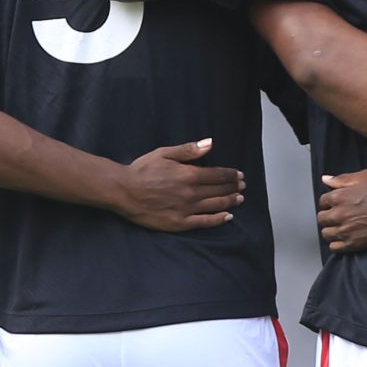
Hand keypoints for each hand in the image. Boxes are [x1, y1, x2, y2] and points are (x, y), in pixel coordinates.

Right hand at [110, 139, 246, 231]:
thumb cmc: (142, 170)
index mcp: (188, 174)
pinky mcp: (179, 223)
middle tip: (243, 186)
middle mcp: (191, 193)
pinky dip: (218, 219)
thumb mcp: (164, 153)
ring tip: (240, 199)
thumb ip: (189, 150)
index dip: (230, 175)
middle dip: (233, 187)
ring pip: (215, 205)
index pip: (217, 174)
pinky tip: (228, 217)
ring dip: (230, 201)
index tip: (239, 175)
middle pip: (219, 190)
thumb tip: (210, 143)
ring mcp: (186, 209)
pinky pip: (204, 222)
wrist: (123, 191)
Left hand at [316, 170, 366, 251]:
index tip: (338, 203)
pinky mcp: (354, 244)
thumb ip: (342, 179)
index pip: (323, 201)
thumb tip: (325, 179)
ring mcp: (346, 230)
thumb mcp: (366, 176)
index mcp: (339, 196)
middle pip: (321, 218)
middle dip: (329, 216)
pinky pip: (334, 247)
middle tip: (340, 215)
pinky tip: (346, 237)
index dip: (330, 201)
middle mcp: (339, 214)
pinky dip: (337, 243)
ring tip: (343, 227)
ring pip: (326, 234)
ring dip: (332, 230)